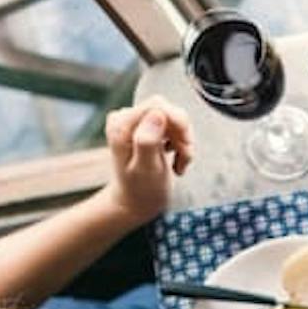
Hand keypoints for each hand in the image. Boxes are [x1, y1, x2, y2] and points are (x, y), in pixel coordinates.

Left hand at [99, 96, 194, 224]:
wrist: (135, 202)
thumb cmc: (141, 191)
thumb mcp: (146, 170)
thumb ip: (148, 141)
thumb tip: (157, 114)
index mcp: (121, 126)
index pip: (157, 105)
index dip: (178, 121)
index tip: (186, 145)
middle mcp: (125, 119)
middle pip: (168, 110)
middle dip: (182, 134)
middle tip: (185, 158)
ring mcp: (135, 122)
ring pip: (173, 118)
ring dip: (184, 142)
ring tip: (181, 164)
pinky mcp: (145, 126)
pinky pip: (172, 125)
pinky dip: (180, 144)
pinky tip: (176, 160)